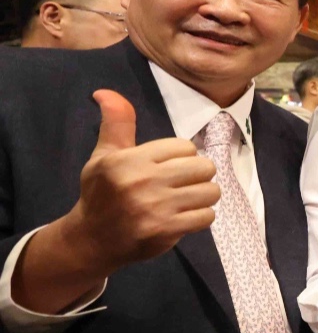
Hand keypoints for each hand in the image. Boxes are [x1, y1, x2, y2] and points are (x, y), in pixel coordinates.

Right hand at [62, 90, 220, 277]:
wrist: (92, 239)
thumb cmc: (101, 193)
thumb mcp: (104, 156)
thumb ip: (116, 123)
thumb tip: (105, 92)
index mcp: (129, 160)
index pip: (185, 147)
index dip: (183, 155)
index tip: (170, 165)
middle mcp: (142, 182)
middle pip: (204, 167)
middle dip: (199, 174)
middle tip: (185, 181)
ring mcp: (156, 209)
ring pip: (210, 192)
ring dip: (204, 195)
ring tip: (187, 198)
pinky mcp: (166, 231)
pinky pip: (207, 216)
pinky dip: (201, 215)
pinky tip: (185, 216)